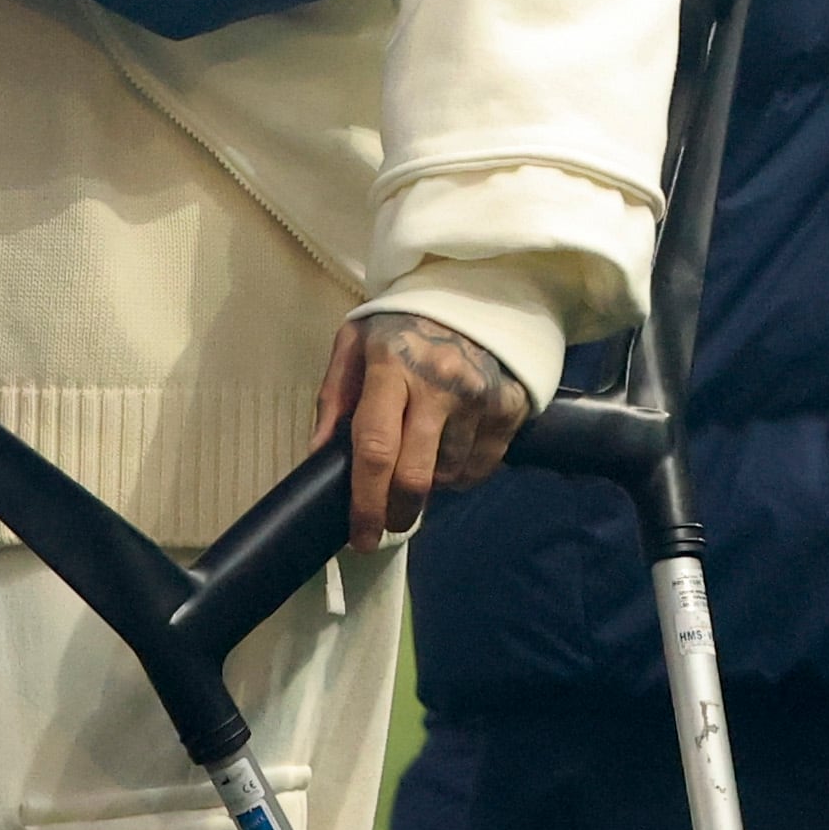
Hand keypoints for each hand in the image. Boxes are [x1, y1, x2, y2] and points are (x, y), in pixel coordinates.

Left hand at [314, 311, 534, 548]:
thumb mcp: (355, 343)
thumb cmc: (403, 324)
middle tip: (387, 524)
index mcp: (390, 365)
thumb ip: (334, 397)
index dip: (365, 501)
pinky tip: (451, 450)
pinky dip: (462, 473)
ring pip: (449, 475)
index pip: (375, 447)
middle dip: (397, 513)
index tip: (360, 535)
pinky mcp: (510, 407)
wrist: (476, 294)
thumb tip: (317, 455)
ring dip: (431, 485)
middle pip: (415, 475)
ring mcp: (478, 397)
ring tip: (421, 459)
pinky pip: (482, 467)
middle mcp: (437, 384)